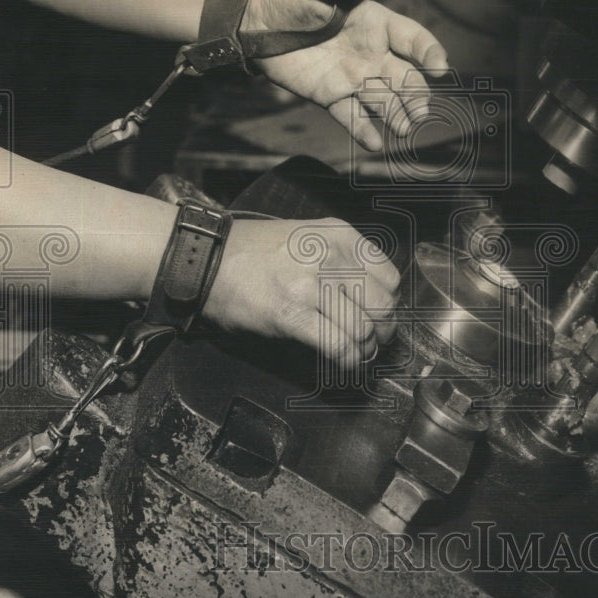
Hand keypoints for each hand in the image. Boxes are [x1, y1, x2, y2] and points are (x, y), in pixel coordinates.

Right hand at [202, 217, 399, 367]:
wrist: (208, 259)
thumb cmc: (254, 253)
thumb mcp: (308, 237)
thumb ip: (342, 258)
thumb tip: (372, 298)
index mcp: (338, 235)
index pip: (389, 277)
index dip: (388, 304)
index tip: (378, 316)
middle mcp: (329, 255)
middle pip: (382, 306)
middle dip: (381, 331)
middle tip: (372, 341)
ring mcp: (310, 283)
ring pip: (363, 330)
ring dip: (363, 350)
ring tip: (355, 354)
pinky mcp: (291, 312)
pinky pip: (338, 345)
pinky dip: (346, 360)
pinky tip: (342, 362)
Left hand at [242, 0, 448, 150]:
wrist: (256, 24)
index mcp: (375, 23)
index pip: (411, 38)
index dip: (428, 52)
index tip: (439, 68)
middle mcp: (371, 53)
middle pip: (404, 76)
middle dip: (415, 94)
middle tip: (421, 112)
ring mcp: (354, 77)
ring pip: (383, 99)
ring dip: (396, 114)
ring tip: (404, 128)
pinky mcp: (332, 96)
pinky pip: (352, 117)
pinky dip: (364, 130)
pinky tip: (375, 144)